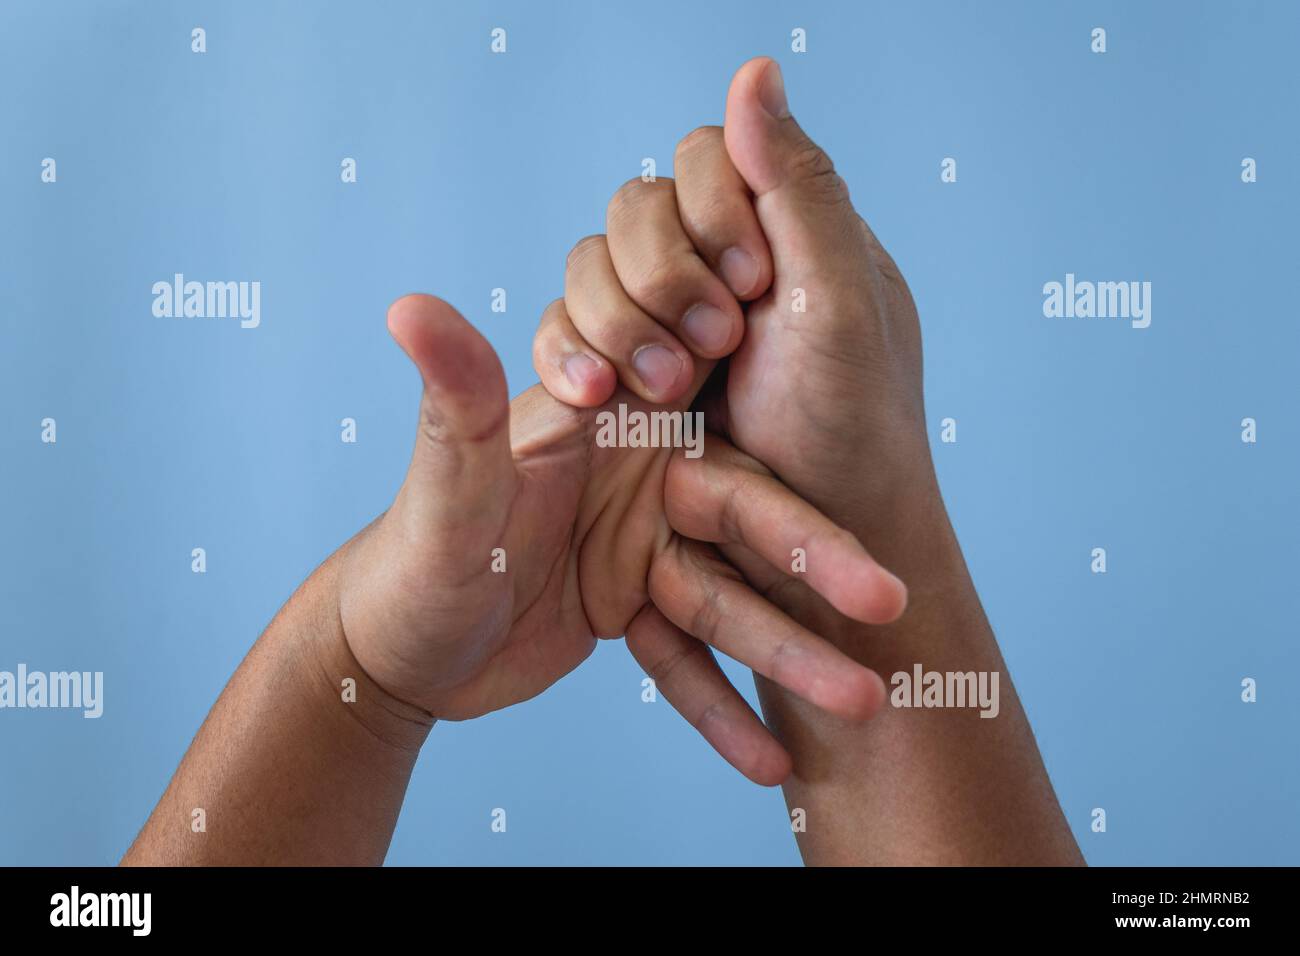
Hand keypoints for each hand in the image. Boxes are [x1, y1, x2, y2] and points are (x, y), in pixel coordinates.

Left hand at [336, 292, 905, 782]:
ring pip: (733, 600)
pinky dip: (725, 712)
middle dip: (816, 564)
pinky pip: (691, 665)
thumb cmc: (407, 556)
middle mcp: (637, 479)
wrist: (388, 649)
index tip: (847, 532)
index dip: (778, 476)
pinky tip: (773, 761)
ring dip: (794, 653)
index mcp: (606, 426)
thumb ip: (455, 404)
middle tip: (889, 605)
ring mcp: (640, 548)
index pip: (713, 439)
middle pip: (748, 519)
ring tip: (866, 703)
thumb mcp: (441, 486)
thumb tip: (412, 307)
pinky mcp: (633, 608)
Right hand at [534, 58, 937, 634]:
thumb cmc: (850, 434)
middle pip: (634, 211)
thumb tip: (755, 67)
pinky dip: (571, 358)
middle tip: (715, 345)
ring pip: (588, 269)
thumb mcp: (839, 304)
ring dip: (618, 321)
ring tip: (668, 391)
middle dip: (664, 274)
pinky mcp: (619, 386)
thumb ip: (799, 186)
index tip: (752, 282)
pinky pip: (563, 337)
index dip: (710, 210)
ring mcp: (663, 331)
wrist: (811, 561)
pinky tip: (600, 398)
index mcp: (778, 242)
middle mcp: (715, 276)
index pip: (704, 162)